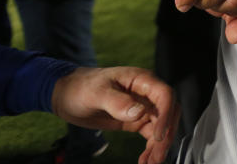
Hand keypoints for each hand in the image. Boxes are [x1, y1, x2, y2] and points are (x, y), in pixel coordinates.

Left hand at [51, 66, 179, 163]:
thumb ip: (117, 102)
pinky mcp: (136, 120)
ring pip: (161, 126)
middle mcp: (146, 93)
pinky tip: (145, 159)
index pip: (164, 95)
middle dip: (166, 135)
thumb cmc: (81, 87)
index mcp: (141, 80)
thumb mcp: (96, 93)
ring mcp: (142, 107)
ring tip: (150, 163)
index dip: (166, 115)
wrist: (67, 94)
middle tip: (156, 156)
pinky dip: (150, 147)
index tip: (159, 136)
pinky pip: (150, 134)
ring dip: (159, 145)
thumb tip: (139, 112)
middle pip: (168, 113)